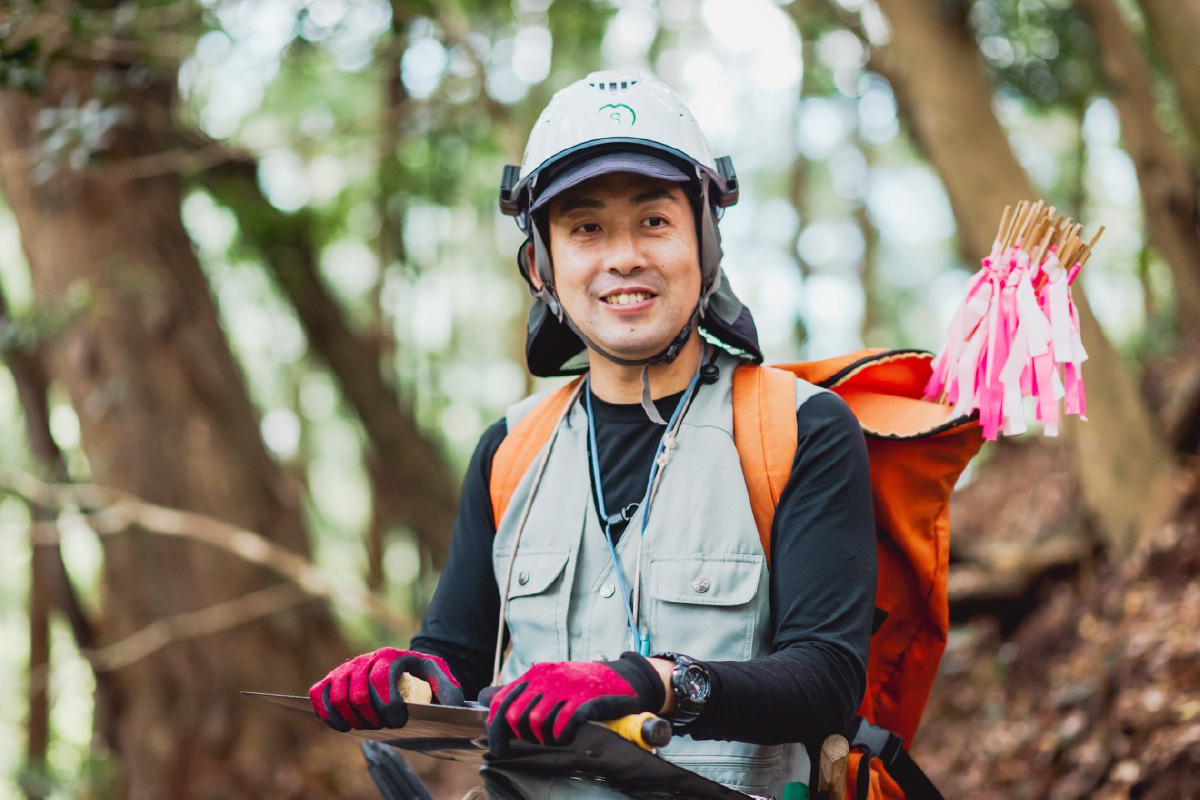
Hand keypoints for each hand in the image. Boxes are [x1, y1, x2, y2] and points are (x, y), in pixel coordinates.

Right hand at [309, 647, 463, 730]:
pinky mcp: (333, 678)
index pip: (381, 680)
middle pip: (357, 694)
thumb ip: (449, 689)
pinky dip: (327, 712)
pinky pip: (319, 693)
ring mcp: (347, 668)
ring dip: (352, 719)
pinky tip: (343, 726)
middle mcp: (365, 659)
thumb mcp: (440, 676)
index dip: (388, 705)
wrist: (406, 665)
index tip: (399, 722)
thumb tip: (450, 707)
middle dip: (371, 717)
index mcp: (391, 656)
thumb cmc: (422, 674)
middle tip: (384, 726)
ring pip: (338, 696)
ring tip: (368, 727)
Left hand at [484, 652, 664, 755]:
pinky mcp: (585, 699)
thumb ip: (517, 691)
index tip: (501, 747)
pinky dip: (562, 737)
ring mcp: (566, 687)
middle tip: (537, 740)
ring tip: (555, 737)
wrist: (622, 678)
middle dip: (522, 736)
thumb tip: (483, 698)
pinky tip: (568, 735)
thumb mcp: (548, 681)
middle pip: (516, 715)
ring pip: (536, 722)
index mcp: (536, 673)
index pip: (502, 701)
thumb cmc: (581, 684)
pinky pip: (562, 726)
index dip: (497, 728)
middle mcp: (547, 677)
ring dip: (543, 738)